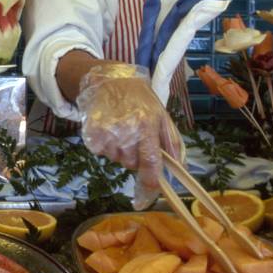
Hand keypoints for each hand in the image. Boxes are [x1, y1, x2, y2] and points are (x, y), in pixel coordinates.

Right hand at [75, 63, 180, 209]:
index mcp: (147, 125)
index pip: (150, 162)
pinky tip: (108, 128)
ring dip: (119, 150)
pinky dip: (104, 146)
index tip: (149, 194)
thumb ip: (172, 142)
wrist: (108, 78)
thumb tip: (180, 170)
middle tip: (134, 135)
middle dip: (135, 156)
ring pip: (116, 159)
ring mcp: (107, 133)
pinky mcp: (91, 133)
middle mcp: (126, 131)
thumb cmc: (139, 97)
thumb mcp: (162, 115)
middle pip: (131, 163)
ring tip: (120, 127)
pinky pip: (101, 152)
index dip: (150, 183)